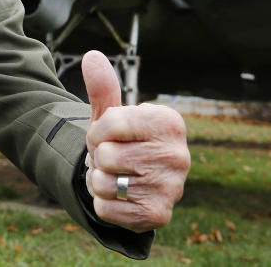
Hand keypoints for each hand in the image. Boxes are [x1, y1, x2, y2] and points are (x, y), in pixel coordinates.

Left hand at [82, 50, 189, 231]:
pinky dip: (103, 203)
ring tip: (116, 176)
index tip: (109, 135)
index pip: (112, 122)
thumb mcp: (110, 114)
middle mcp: (179, 155)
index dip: (98, 131)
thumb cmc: (122, 141)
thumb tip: (91, 56)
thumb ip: (102, 87)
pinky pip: (106, 208)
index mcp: (170, 122)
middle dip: (99, 157)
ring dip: (99, 181)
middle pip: (107, 155)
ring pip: (104, 182)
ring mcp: (172, 188)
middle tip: (113, 158)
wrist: (134, 182)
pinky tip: (120, 196)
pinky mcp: (159, 215)